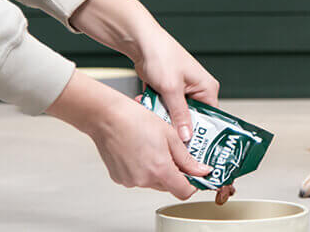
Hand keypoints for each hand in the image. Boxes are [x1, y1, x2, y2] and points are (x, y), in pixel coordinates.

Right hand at [47, 70, 211, 199]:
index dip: (193, 184)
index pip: (184, 192)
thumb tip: (202, 171)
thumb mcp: (171, 135)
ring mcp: (130, 180)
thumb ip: (187, 158)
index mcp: (159, 170)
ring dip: (159, 170)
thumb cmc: (136, 120)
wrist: (107, 117)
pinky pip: (138, 178)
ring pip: (153, 182)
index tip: (196, 174)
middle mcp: (143, 180)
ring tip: (155, 147)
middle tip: (175, 153)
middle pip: (169, 186)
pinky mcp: (119, 178)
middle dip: (176, 173)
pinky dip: (143, 169)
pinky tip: (141, 151)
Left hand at [69, 0, 219, 140]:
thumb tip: (186, 136)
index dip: (201, 134)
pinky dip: (156, 109)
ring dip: (163, 116)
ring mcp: (182, 92)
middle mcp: (198, 91)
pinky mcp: (169, 92)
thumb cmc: (161, 56)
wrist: (141, 41)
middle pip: (192, 119)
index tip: (191, 148)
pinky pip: (165, 108)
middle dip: (176, 125)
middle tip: (167, 135)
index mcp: (207, 88)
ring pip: (175, 115)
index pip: (210, 118)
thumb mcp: (171, 89)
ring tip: (152, 115)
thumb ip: (179, 114)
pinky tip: (146, 105)